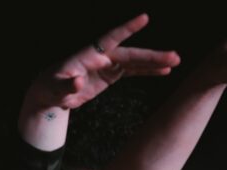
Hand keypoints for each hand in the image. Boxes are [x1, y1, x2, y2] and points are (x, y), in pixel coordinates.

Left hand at [21, 14, 178, 116]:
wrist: (52, 93)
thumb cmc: (51, 87)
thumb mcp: (57, 88)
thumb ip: (68, 85)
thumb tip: (79, 82)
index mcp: (88, 54)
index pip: (110, 38)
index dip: (127, 29)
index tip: (144, 18)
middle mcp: (102, 56)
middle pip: (131, 54)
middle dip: (152, 55)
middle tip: (174, 56)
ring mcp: (108, 65)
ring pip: (136, 62)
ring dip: (155, 62)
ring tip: (175, 62)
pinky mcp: (111, 74)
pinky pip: (133, 71)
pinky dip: (148, 71)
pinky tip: (164, 71)